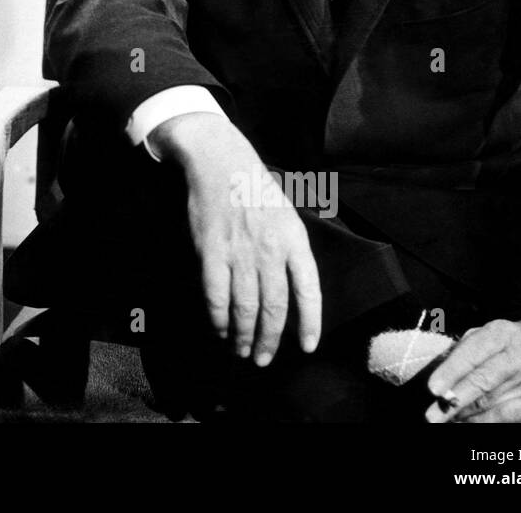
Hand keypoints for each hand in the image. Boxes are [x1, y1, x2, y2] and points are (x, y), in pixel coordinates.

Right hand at [150, 112, 321, 365]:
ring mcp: (240, 252)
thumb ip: (289, 250)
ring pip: (246, 308)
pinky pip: (216, 296)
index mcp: (294, 239)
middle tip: (264, 359)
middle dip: (270, 339)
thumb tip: (291, 291)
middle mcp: (270, 249)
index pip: (309, 290)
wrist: (219, 161)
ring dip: (244, 336)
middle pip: (274, 307)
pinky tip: (219, 330)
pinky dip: (218, 319)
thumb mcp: (286, 214)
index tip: (307, 347)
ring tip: (242, 351)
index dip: (310, 323)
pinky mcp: (211, 252)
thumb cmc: (254, 187)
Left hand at [425, 318, 520, 421]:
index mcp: (502, 334)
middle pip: (484, 382)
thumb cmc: (513, 342)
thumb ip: (464, 350)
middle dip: (455, 400)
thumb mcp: (489, 333)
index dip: (451, 372)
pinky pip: (510, 418)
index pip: (473, 353)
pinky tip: (469, 422)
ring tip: (447, 419)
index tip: (433, 389)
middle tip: (433, 415)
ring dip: (467, 414)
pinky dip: (486, 422)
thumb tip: (440, 373)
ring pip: (495, 404)